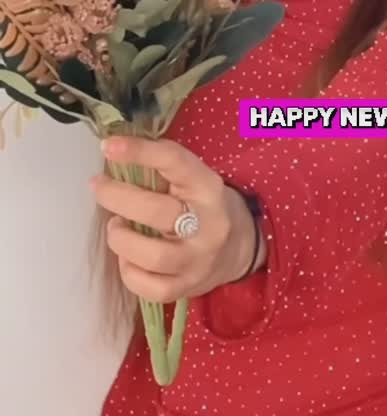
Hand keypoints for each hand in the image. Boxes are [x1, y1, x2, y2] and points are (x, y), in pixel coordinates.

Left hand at [90, 136, 264, 303]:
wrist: (239, 246)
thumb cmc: (203, 205)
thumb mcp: (192, 179)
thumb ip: (160, 170)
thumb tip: (113, 153)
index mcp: (207, 187)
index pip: (174, 162)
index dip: (139, 152)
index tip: (108, 146)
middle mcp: (207, 224)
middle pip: (157, 211)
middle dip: (118, 198)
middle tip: (99, 188)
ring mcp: (198, 260)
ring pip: (153, 256)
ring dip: (122, 240)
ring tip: (115, 227)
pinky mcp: (188, 287)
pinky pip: (150, 289)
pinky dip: (129, 273)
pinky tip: (127, 258)